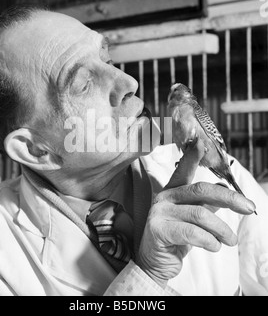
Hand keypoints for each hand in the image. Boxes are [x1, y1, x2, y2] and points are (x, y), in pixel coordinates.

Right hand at [137, 139, 255, 288]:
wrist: (155, 262)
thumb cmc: (176, 238)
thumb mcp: (193, 218)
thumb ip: (206, 203)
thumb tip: (224, 189)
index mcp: (172, 191)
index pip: (183, 170)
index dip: (193, 156)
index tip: (202, 142)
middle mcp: (164, 197)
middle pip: (201, 190)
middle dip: (229, 198)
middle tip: (248, 208)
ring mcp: (159, 212)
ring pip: (200, 214)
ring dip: (222, 229)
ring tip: (230, 240)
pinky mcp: (158, 229)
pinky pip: (192, 233)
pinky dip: (210, 241)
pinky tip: (214, 246)